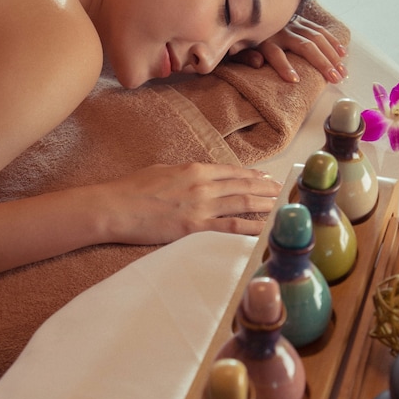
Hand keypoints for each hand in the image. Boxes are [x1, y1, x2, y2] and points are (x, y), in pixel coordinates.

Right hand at [102, 163, 281, 243]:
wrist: (114, 208)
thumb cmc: (130, 189)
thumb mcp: (160, 171)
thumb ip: (183, 173)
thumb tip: (195, 176)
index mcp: (194, 169)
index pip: (231, 172)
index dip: (252, 175)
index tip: (266, 179)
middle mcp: (203, 185)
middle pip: (243, 186)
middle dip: (266, 189)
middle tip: (284, 191)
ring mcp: (201, 206)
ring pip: (242, 203)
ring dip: (265, 204)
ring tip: (282, 206)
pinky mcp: (195, 228)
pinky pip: (230, 228)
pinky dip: (251, 227)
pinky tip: (265, 228)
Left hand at [233, 15, 347, 83]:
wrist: (246, 8)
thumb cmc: (242, 37)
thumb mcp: (237, 48)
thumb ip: (245, 56)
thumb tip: (258, 62)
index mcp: (264, 39)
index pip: (274, 54)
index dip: (284, 67)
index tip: (294, 80)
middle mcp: (282, 30)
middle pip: (304, 46)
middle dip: (321, 62)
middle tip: (333, 79)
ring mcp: (293, 23)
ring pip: (317, 38)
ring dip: (331, 55)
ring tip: (342, 72)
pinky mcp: (300, 20)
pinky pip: (320, 30)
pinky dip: (332, 42)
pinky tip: (342, 53)